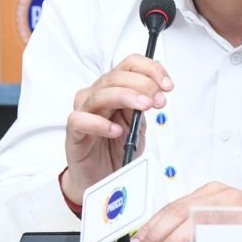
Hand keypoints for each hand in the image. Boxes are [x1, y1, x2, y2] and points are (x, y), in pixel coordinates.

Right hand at [61, 55, 172, 203]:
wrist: (101, 177)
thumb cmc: (116, 148)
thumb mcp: (138, 125)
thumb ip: (144, 107)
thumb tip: (157, 92)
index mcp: (114, 88)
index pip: (130, 64)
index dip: (151, 70)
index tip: (167, 85)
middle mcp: (97, 95)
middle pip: (116, 76)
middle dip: (142, 85)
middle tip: (158, 100)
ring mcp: (83, 112)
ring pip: (100, 94)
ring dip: (125, 97)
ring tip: (143, 107)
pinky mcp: (74, 132)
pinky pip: (81, 120)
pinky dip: (100, 123)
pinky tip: (116, 130)